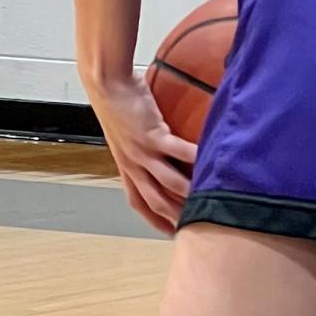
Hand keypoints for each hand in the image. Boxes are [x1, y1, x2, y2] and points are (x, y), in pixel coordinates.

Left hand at [86, 72, 196, 234]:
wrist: (106, 84)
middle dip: (176, 217)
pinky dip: (193, 158)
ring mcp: (142, 152)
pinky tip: (208, 161)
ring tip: (209, 201)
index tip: (173, 231)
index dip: (155, 220)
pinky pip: (177, 151)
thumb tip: (161, 150)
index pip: (140, 203)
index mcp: (126, 166)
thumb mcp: (125, 134)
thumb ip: (141, 147)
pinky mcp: (152, 134)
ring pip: (168, 183)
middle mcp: (133, 164)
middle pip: (156, 201)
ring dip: (188, 194)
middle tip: (196, 226)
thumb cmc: (117, 103)